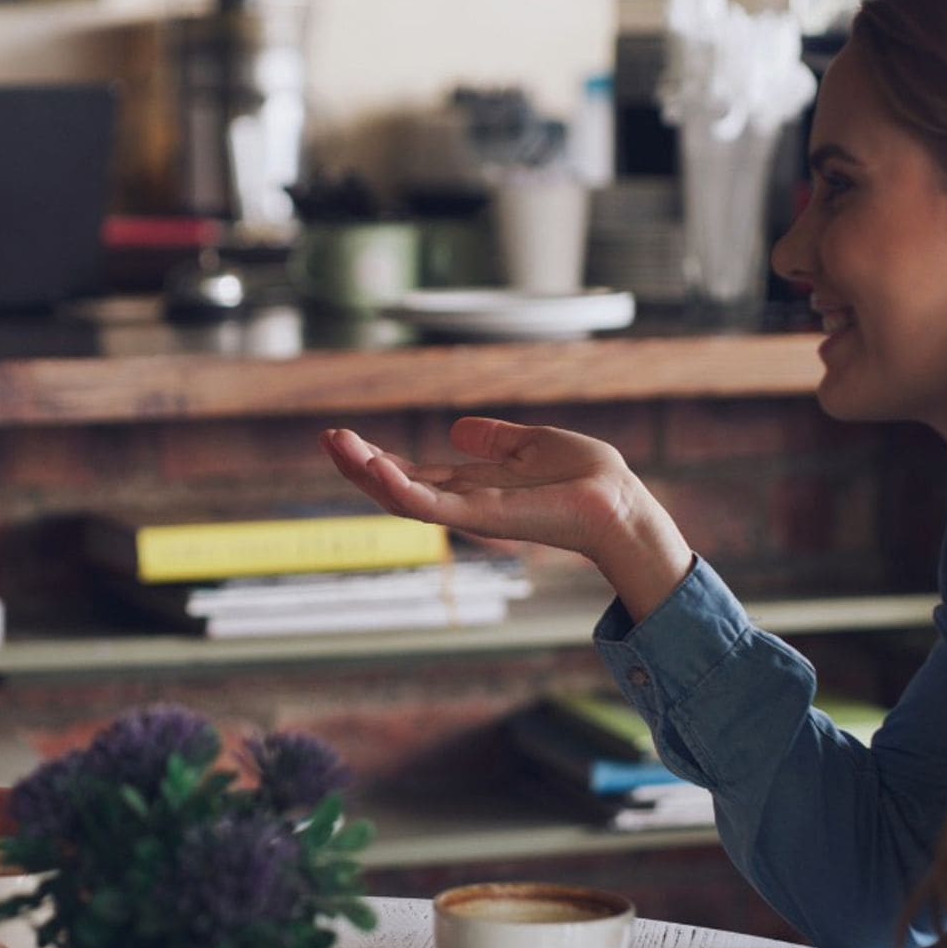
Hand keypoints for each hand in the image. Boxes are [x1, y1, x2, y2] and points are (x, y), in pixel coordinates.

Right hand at [321, 418, 694, 618]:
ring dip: (366, 474)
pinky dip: (400, 489)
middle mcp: (464, 504)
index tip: (345, 439)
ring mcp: (469, 514)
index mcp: (472, 487)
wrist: (619, 503)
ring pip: (404, 498)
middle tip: (327, 439)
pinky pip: (432, 507)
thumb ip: (493, 440)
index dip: (377, 460)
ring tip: (338, 446)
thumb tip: (458, 429)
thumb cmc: (586, 478)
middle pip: (397, 488)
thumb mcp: (530, 445)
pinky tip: (375, 468)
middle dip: (359, 466)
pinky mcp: (483, 518)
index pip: (413, 475)